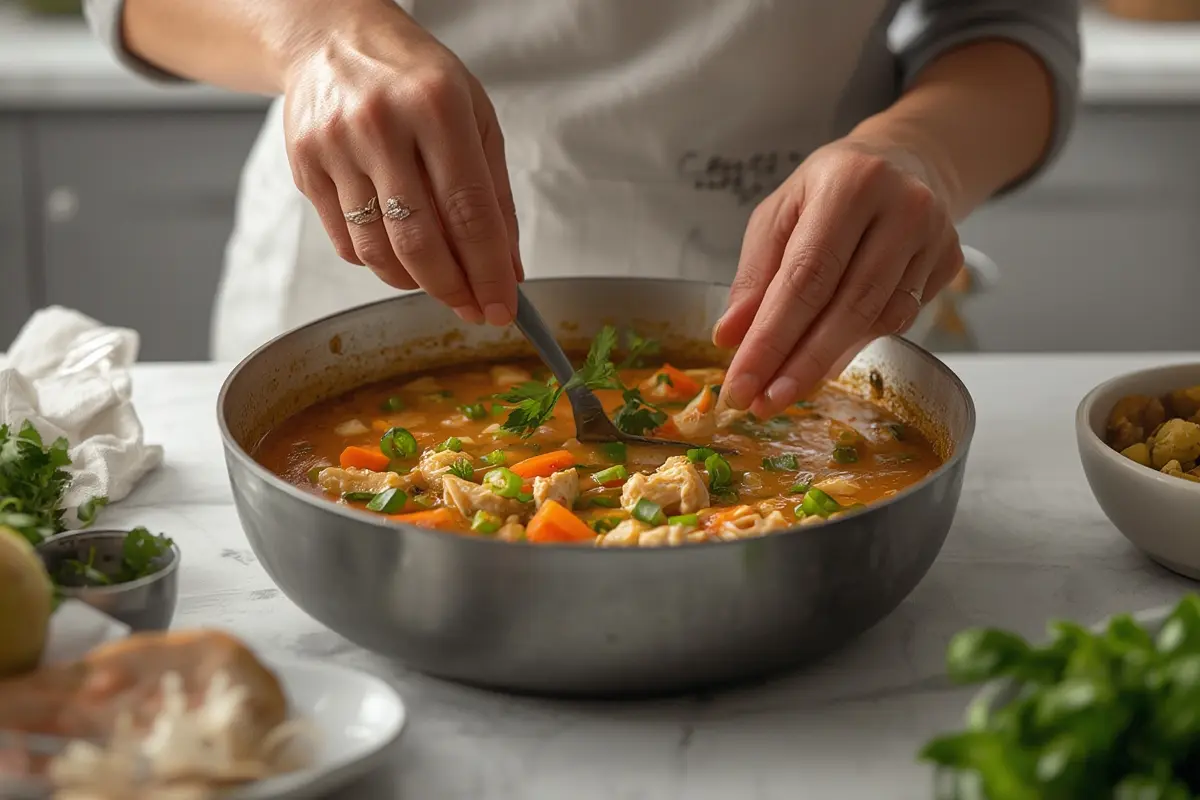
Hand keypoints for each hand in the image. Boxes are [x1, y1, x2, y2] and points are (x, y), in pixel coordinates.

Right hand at [281, 3, 520, 324]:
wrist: (332, 38)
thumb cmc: (414, 78)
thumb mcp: (474, 118)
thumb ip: (495, 195)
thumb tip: (509, 269)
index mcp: (436, 106)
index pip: (469, 211)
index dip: (488, 270)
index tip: (503, 307)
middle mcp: (381, 125)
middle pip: (420, 241)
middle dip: (453, 289)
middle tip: (474, 308)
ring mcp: (335, 147)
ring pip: (378, 251)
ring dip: (416, 283)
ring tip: (439, 281)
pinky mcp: (305, 168)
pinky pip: (346, 244)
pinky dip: (380, 263)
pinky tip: (399, 254)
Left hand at [714, 136, 962, 415]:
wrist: (902, 159)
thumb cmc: (828, 188)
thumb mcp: (779, 215)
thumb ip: (755, 276)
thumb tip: (731, 337)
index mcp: (849, 182)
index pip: (805, 276)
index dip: (772, 338)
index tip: (742, 383)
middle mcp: (901, 206)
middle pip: (847, 305)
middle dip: (800, 364)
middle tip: (763, 404)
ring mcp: (934, 235)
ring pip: (878, 319)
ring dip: (826, 363)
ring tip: (784, 390)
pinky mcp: (951, 260)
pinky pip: (900, 317)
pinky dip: (858, 344)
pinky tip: (827, 357)